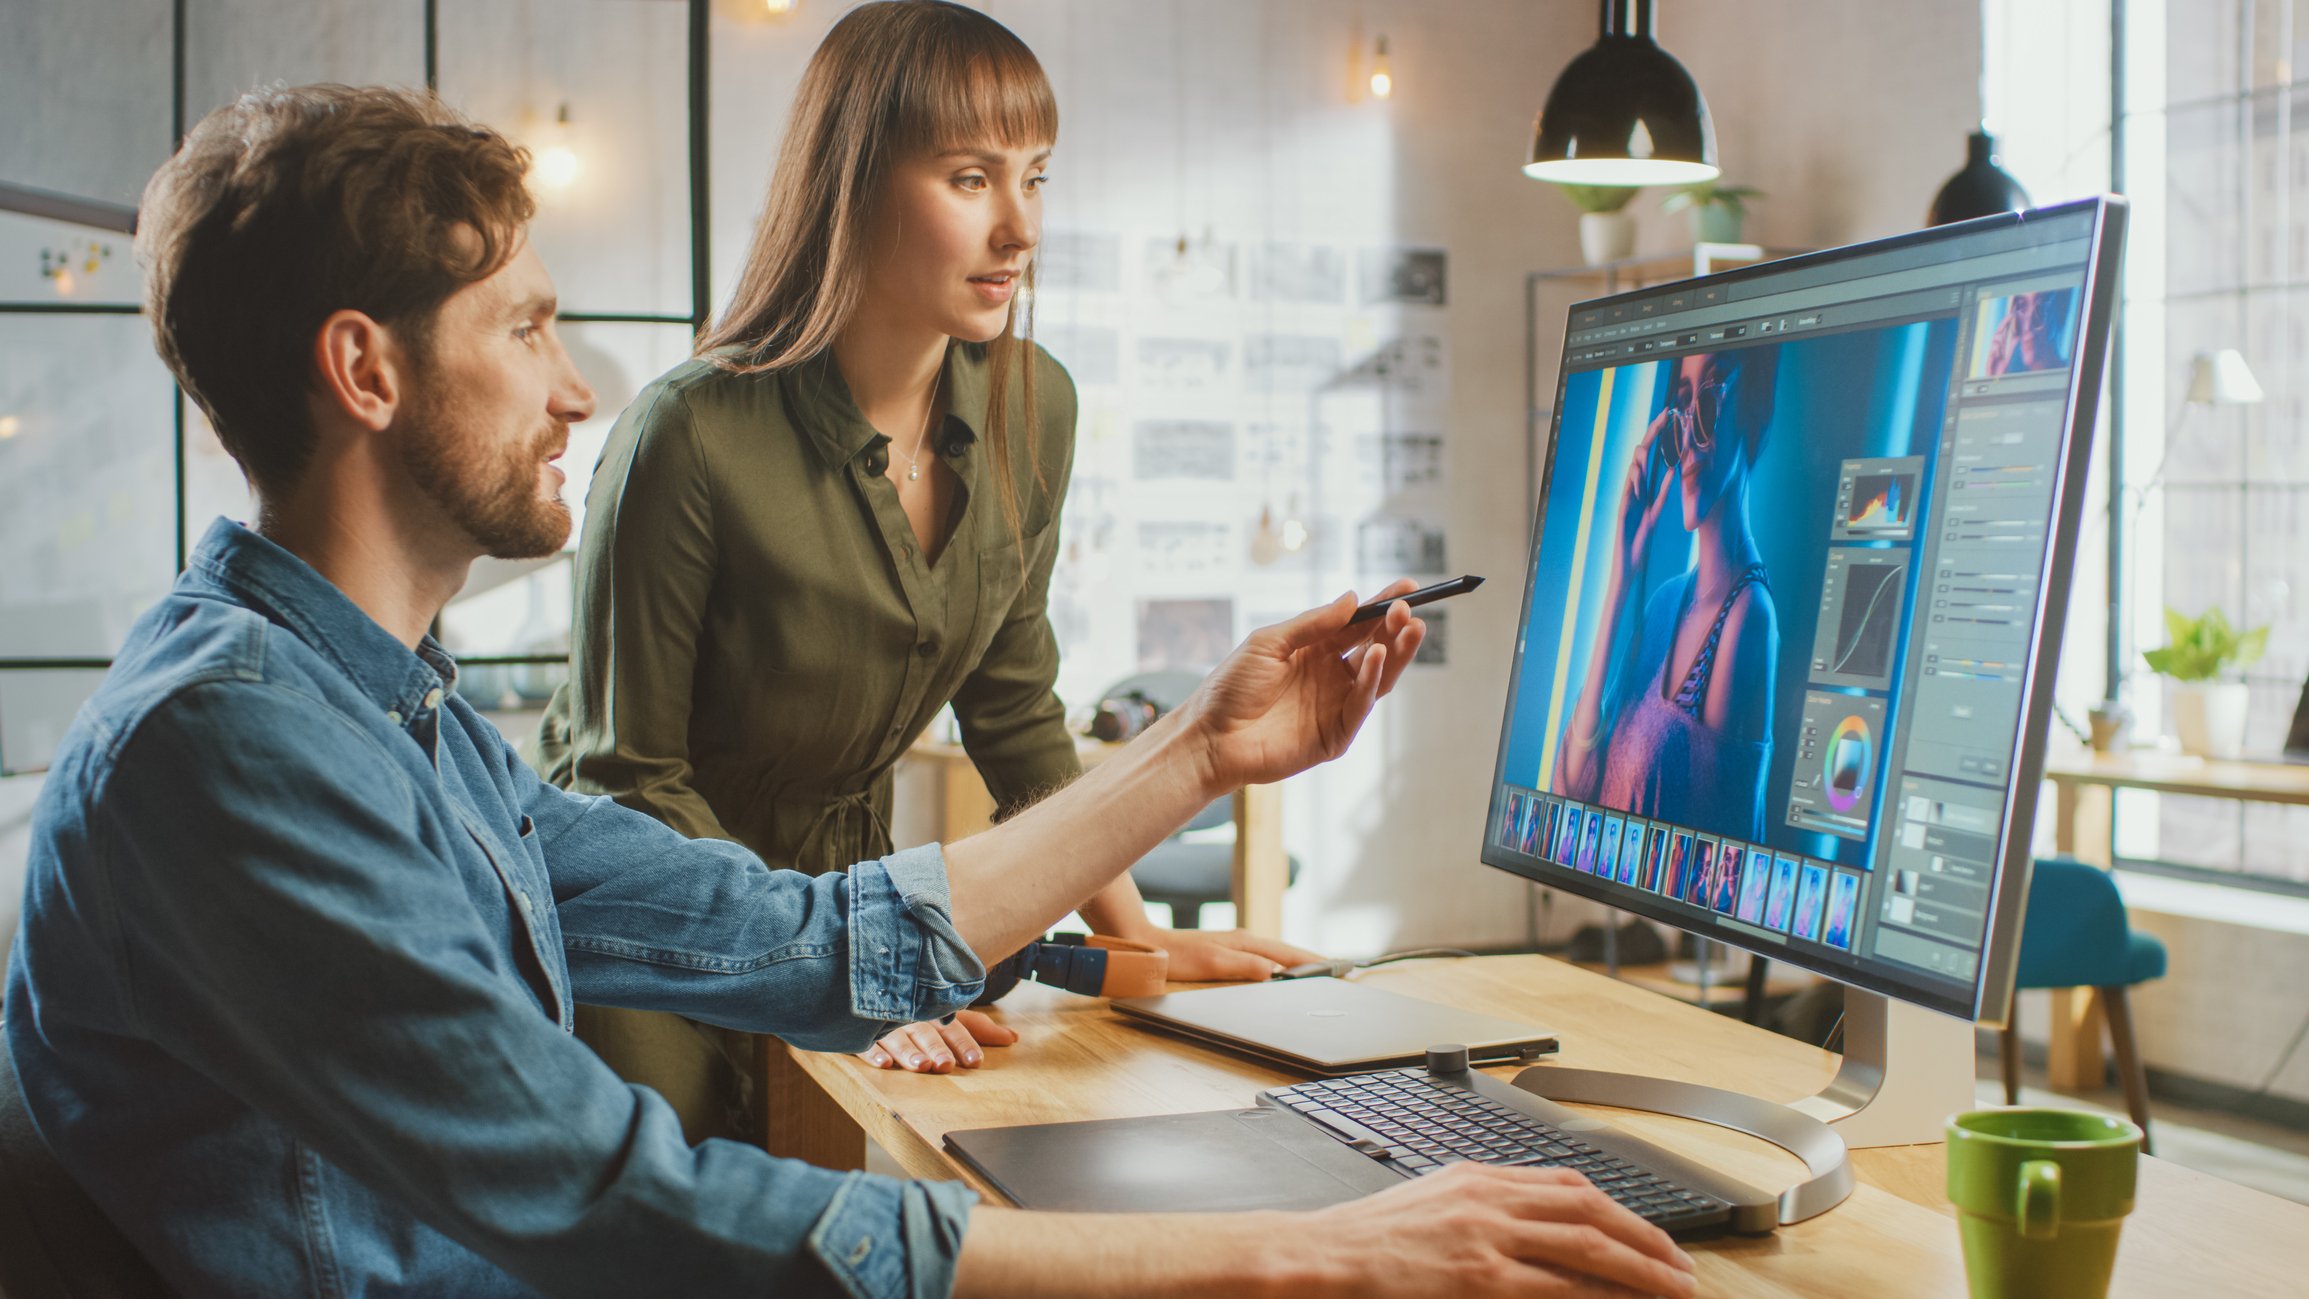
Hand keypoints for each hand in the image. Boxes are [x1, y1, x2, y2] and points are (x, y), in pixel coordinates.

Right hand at [859, 1008, 1018, 1072]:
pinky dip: (873, 1051)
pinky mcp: (863, 1032)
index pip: (953, 1027)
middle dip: (936, 1049)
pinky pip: (865, 1041)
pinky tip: (882, 1063)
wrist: (880, 981)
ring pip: (898, 1037)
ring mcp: (886, 1023)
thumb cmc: (921, 1009)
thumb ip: (979, 1028)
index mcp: (935, 1013)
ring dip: (909, 1052)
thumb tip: (1014, 1038)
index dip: (964, 1043)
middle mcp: (912, 1016)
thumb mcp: (950, 1016)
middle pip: (926, 1033)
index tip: (976, 1060)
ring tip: (921, 1066)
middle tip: (946, 1065)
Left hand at [1147, 927, 1325, 981]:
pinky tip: (1278, 974)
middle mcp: (1243, 941)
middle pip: (1285, 952)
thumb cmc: (1177, 956)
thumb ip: (1243, 966)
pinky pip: (1261, 960)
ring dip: (1294, 963)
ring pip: (1273, 956)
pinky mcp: (1225, 954)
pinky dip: (1276, 966)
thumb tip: (1274, 971)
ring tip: (1315, 973)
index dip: (1312, 961)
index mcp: (1244, 942)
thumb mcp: (1211, 963)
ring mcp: (1234, 946)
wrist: (1147, 946)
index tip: (1335, 967)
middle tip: (1335, 971)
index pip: (1287, 953)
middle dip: (1310, 961)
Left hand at [1176, 581, 1423, 793]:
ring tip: (1409, 628)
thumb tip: (1353, 599)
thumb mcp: (1269, 643)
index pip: (1358, 626)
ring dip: (1396, 653)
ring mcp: (1335, 706)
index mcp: (1315, 651)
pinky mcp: (1335, 735)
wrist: (1209, 736)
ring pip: (1377, 677)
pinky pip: (1360, 706)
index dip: (1383, 606)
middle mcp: (1330, 677)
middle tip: (1408, 609)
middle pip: (1374, 649)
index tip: (1408, 586)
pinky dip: (1371, 681)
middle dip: (1394, 628)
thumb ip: (1312, 624)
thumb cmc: (1231, 687)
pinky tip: (1377, 657)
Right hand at [1300, 1163, 1696, 1297]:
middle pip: (1590, 1209)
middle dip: (1645, 1237)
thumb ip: (1476, 1206)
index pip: (1567, 1184)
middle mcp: (1490, 1197)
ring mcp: (1489, 1236)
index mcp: (1478, 1176)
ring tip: (1674, 1287)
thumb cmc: (1364, 1240)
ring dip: (1641, 1267)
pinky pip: (1558, 1285)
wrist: (1321, 1255)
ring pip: (1588, 1244)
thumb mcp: (1428, 1203)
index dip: (1617, 1209)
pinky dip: (1599, 1294)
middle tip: (1681, 1264)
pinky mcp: (1482, 1277)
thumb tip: (1520, 1225)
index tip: (1645, 1232)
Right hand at [1613, 412, 1676, 587]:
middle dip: (1654, 434)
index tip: (1672, 415)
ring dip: (1643, 456)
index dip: (1662, 435)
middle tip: (1666, 414)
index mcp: (1643, 487)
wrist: (1627, 563)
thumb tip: (1672, 471)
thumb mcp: (1655, 511)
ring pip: (1634, 471)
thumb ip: (1662, 492)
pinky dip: (1634, 482)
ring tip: (1651, 442)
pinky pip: (1628, 493)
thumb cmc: (1639, 539)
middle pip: (1643, 455)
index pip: (1652, 455)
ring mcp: (1627, 498)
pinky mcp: (1621, 511)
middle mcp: (1633, 488)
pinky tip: (1641, 470)